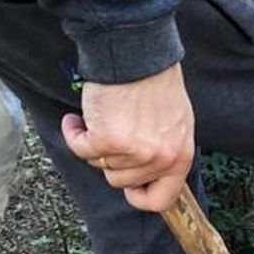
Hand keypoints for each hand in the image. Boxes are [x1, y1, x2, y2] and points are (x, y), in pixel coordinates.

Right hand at [62, 63, 194, 212]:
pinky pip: (80, 148)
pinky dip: (73, 133)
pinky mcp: (108, 140)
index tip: (127, 184)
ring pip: (100, 165)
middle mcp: (159, 159)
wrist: (138, 55)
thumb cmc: (156, 82)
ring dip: (93, 142)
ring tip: (98, 118)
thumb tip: (147, 172)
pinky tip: (76, 120)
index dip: (139, 196)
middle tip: (112, 134)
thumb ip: (164, 151)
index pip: (161, 199)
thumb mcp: (176, 124)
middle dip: (111, 159)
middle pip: (121, 181)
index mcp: (180, 157)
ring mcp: (134, 152)